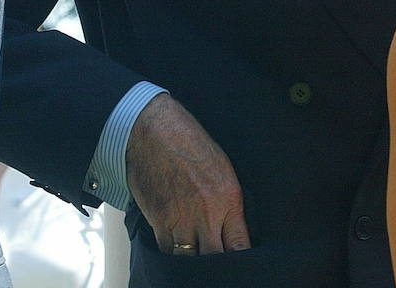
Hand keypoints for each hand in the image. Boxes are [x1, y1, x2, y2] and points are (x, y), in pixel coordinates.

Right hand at [126, 93, 250, 254]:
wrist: (154, 132)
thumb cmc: (188, 144)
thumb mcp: (222, 169)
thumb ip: (228, 203)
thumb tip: (231, 230)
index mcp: (228, 199)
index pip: (240, 246)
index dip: (241, 260)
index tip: (239, 264)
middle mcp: (207, 215)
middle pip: (215, 259)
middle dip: (216, 263)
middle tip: (216, 262)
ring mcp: (181, 220)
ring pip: (189, 259)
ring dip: (193, 259)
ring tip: (195, 256)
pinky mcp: (159, 222)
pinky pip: (167, 251)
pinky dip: (172, 252)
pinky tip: (176, 247)